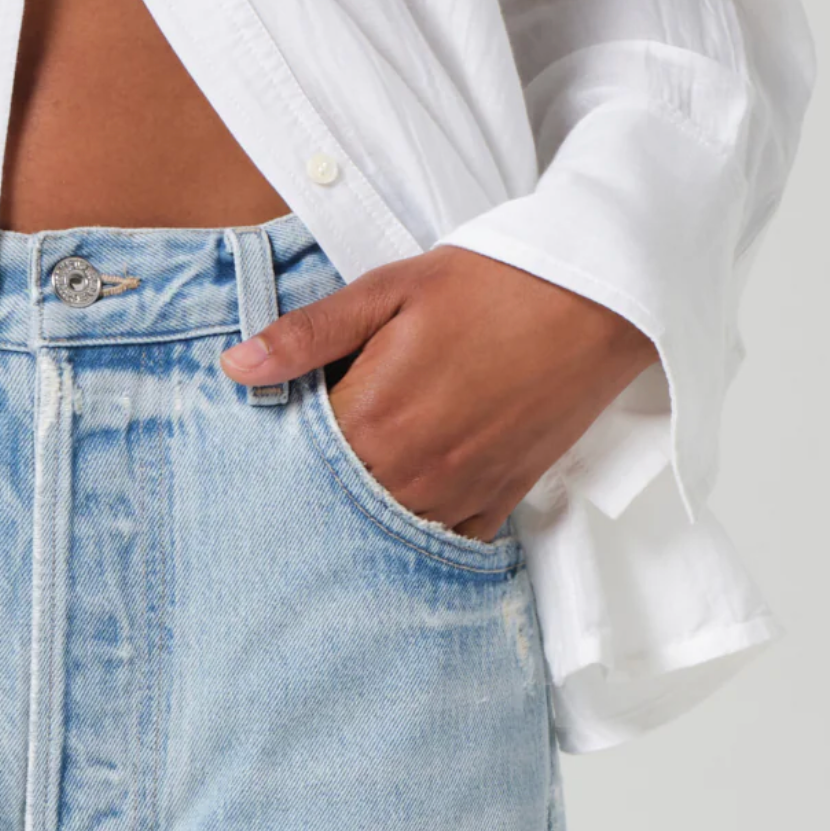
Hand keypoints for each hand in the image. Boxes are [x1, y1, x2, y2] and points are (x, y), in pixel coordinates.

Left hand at [219, 245, 657, 542]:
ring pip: (383, 536)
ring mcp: (455, 496)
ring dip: (363, 520)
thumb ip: (308, 335)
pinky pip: (441, 545)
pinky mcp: (494, 504)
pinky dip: (417, 533)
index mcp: (373, 419)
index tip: (270, 443)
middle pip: (334, 510)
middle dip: (314, 495)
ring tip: (357, 489)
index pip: (296, 465)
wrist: (592, 299)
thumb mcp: (389, 290)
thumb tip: (237, 367)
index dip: (276, 455)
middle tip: (305, 475)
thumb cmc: (493, 285)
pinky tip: (404, 512)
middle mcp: (410, 474)